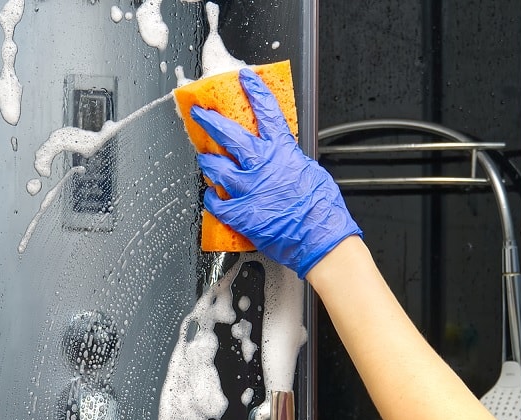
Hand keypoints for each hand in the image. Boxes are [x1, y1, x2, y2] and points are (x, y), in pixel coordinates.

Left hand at [190, 68, 361, 278]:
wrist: (320, 239)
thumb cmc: (321, 210)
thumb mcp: (311, 173)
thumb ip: (290, 161)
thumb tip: (283, 157)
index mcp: (282, 152)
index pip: (266, 113)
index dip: (255, 92)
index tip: (244, 78)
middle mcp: (261, 166)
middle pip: (229, 135)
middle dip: (210, 120)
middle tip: (199, 113)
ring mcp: (248, 189)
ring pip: (216, 167)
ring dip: (207, 162)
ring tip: (204, 160)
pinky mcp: (240, 213)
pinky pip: (216, 202)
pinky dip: (212, 198)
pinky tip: (212, 196)